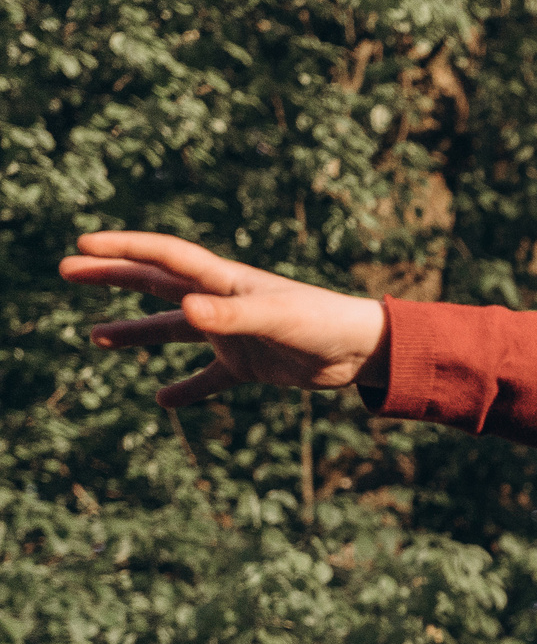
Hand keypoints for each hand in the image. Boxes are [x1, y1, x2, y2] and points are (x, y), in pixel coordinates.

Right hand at [60, 232, 388, 407]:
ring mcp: (233, 333)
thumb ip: (231, 316)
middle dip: (112, 276)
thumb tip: (185, 311)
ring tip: (94, 339)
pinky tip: (163, 400)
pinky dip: (186, 389)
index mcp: (225, 282)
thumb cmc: (323, 323)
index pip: (165, 258)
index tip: (84, 244)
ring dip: (135, 333)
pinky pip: (208, 378)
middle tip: (67, 271)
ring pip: (172, 330)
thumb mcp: (275, 318)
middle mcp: (223, 303)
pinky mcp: (248, 364)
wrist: (363, 351)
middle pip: (156, 284)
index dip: (124, 249)